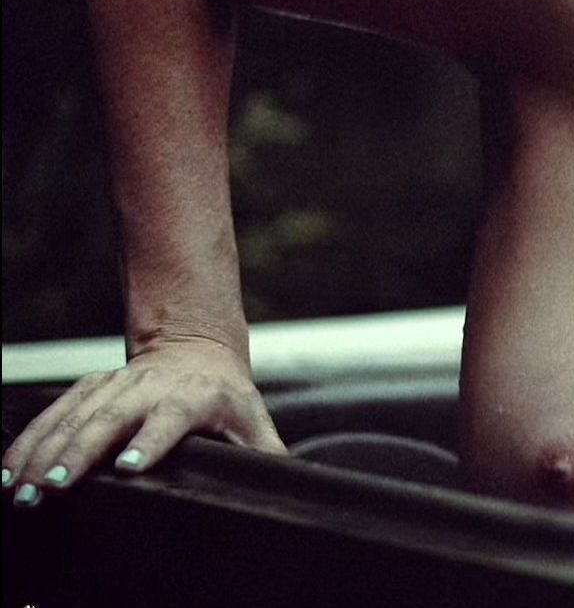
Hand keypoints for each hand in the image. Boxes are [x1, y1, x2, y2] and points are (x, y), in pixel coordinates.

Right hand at [3, 338, 285, 506]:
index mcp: (195, 396)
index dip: (153, 440)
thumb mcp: (252, 419)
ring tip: (21, 486)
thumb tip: (285, 480)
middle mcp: (150, 387)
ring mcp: (116, 384)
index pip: (173, 417)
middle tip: (54, 485)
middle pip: (111, 418)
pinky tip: (7, 469)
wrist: (196, 349)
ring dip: (44, 451)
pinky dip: (29, 439)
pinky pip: (54, 413)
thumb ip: (264, 451)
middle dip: (80, 451)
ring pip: (75, 416)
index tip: (130, 466)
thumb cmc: (227, 397)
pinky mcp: (90, 387)